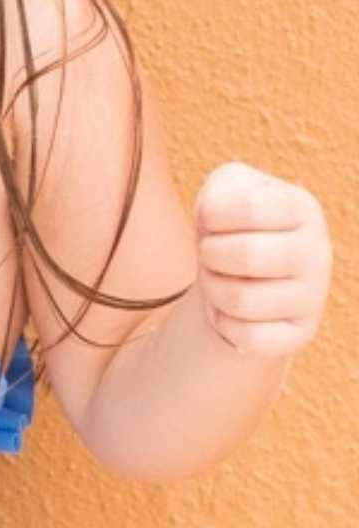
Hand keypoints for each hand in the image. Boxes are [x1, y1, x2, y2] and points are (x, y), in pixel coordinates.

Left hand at [193, 160, 331, 357]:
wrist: (238, 272)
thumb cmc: (230, 225)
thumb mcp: (224, 191)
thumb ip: (219, 190)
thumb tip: (215, 219)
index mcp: (301, 207)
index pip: (249, 206)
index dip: (211, 215)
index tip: (210, 220)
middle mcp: (317, 251)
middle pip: (245, 255)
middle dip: (209, 255)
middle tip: (212, 254)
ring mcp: (314, 295)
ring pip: (240, 300)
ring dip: (212, 289)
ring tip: (220, 279)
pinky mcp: (301, 332)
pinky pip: (248, 337)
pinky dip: (223, 323)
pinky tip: (232, 310)